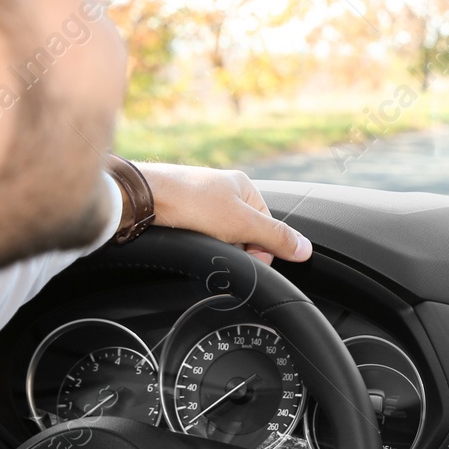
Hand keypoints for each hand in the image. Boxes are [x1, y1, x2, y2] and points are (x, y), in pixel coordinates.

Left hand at [135, 163, 311, 264]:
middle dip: (236, 248)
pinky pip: (199, 237)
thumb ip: (275, 237)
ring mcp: (201, 202)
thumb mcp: (242, 224)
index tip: (251, 260)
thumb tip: (305, 248)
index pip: (268, 226)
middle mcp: (224, 192)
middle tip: (221, 250)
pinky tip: (188, 243)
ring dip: (215, 247)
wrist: (143, 198)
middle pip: (245, 234)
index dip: (262, 248)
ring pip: (221, 238)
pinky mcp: (181, 213)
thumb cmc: (191, 202)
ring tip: (199, 243)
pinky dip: (196, 244)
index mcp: (244, 187)